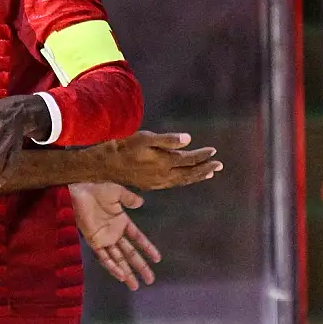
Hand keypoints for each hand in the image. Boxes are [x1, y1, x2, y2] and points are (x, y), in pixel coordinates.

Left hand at [69, 182, 159, 289]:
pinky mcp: (94, 243)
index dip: (147, 248)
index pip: (137, 238)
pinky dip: (112, 267)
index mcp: (121, 222)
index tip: (157, 259)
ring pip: (118, 259)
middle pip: (130, 254)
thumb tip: (141, 202)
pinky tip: (121, 276)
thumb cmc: (96, 191)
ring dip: (127, 272)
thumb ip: (129, 198)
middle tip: (151, 280)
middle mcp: (114, 234)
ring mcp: (104, 240)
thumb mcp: (116, 191)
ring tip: (135, 286)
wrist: (78, 193)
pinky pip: (104, 257)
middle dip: (140, 267)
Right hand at [92, 131, 221, 189]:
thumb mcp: (144, 138)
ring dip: (197, 176)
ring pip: (182, 180)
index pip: (189, 159)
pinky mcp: (151, 185)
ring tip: (209, 173)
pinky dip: (184, 181)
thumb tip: (188, 140)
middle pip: (189, 173)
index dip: (202, 155)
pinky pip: (174, 184)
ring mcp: (157, 182)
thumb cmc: (122, 147)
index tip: (214, 150)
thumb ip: (167, 140)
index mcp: (164, 162)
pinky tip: (186, 178)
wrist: (103, 166)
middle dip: (205, 168)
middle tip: (219, 164)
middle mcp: (163, 175)